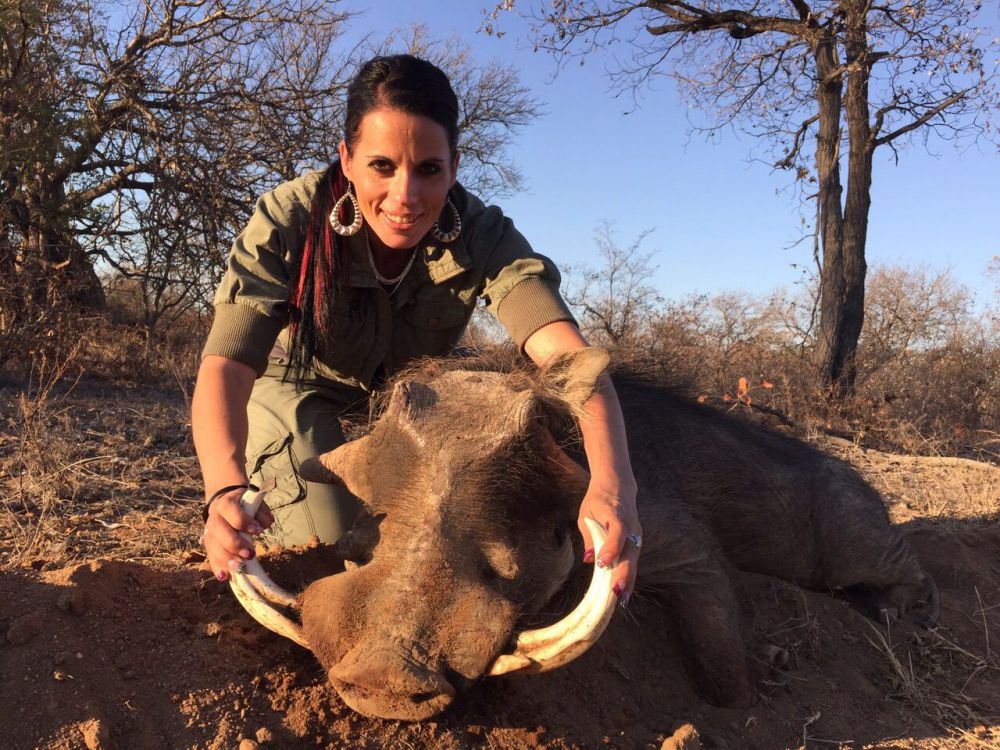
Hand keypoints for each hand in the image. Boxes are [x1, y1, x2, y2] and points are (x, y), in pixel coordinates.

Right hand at [203, 488, 273, 580]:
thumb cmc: (245, 506)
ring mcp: (209, 531)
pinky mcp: (208, 544)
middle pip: (219, 531)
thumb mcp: (255, 504)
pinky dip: (217, 567)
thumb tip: (264, 525)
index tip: (258, 531)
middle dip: (235, 544)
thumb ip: (261, 513)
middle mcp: (214, 517)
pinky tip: (224, 576)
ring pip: (213, 545)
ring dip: (226, 558)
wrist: (226, 505)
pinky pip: (210, 556)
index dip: (243, 521)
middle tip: (250, 554)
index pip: (230, 510)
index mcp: (225, 503)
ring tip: (239, 568)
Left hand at [578, 477, 640, 605]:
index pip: (617, 532)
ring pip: (633, 560)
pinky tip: (623, 593)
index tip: (602, 563)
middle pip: (629, 551)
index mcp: (617, 515)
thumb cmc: (598, 501)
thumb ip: (590, 536)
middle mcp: (631, 526)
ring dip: (628, 580)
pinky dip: (629, 576)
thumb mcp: (587, 514)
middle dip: (623, 573)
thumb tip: (589, 559)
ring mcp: (636, 535)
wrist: (618, 486)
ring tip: (621, 600)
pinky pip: (632, 561)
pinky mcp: (636, 542)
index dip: (611, 548)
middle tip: (616, 592)